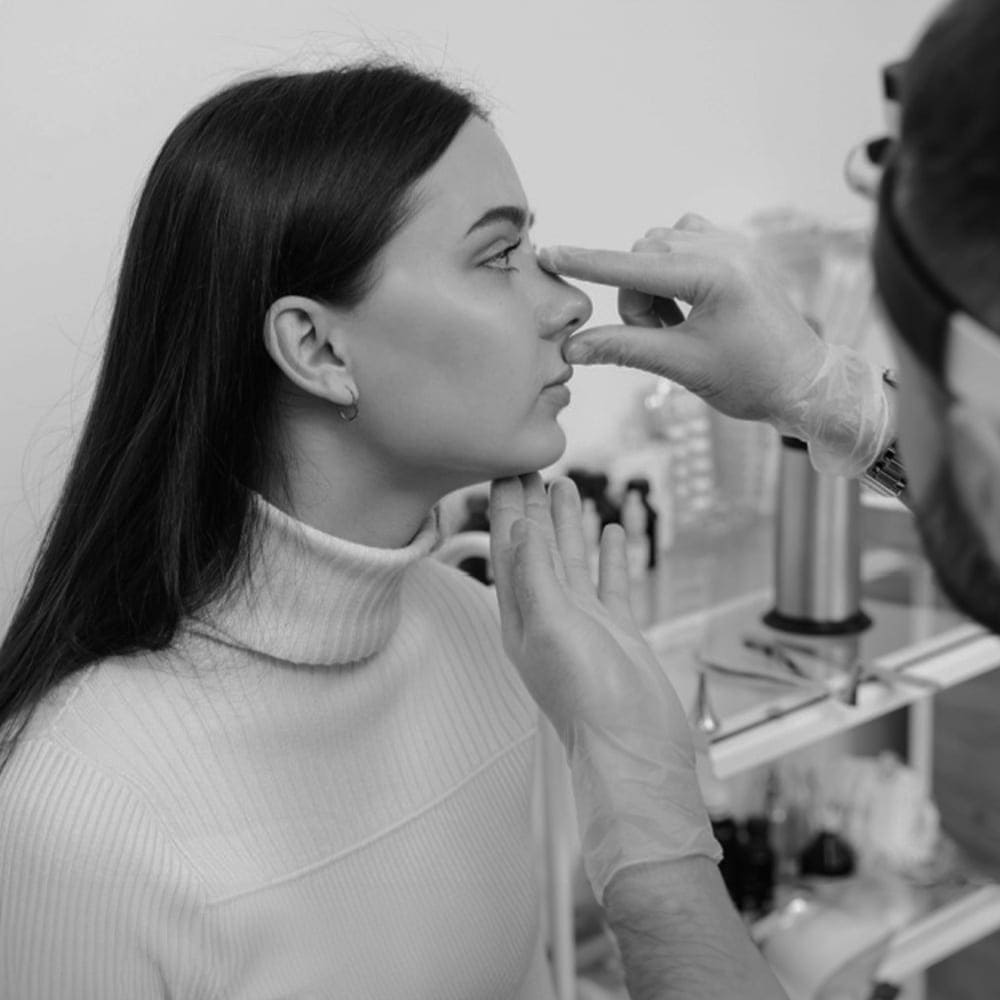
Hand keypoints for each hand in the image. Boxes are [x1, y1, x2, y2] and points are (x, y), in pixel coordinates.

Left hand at [489, 473, 718, 899]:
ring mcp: (582, 622)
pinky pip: (609, 582)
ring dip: (567, 524)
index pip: (508, 549)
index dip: (506, 508)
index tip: (505, 469)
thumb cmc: (588, 697)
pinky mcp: (616, 631)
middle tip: (531, 465)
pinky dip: (608, 556)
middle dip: (532, 507)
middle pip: (536, 547)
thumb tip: (518, 525)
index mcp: (520, 615)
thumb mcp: (550, 626)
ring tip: (566, 486)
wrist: (637, 747)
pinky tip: (610, 531)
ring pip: (572, 560)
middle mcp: (546, 615)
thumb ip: (535, 575)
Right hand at [538, 214, 827, 425]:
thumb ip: (623, 349)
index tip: (548, 253)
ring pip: (658, 249)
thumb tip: (572, 348)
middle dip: (636, 298)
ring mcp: (732, 243)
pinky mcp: (735, 248)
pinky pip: (682, 242)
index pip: (632, 267)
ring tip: (678, 326)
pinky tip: (687, 303)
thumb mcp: (682, 365)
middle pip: (641, 257)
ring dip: (652, 286)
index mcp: (715, 274)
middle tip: (660, 336)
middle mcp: (724, 247)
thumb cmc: (752, 379)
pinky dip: (670, 271)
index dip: (585, 263)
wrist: (804, 381)